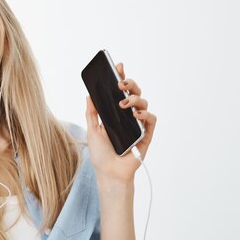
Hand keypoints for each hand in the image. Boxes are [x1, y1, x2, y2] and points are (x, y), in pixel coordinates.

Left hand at [84, 62, 156, 182]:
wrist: (109, 173)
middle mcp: (128, 116)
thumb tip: (88, 95)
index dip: (121, 78)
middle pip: (134, 93)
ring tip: (123, 104)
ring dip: (135, 99)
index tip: (118, 66)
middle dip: (129, 84)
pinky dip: (145, 114)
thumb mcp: (92, 130)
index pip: (120, 91)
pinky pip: (151, 119)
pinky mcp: (147, 135)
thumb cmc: (101, 153)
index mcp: (116, 113)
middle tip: (120, 83)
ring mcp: (138, 124)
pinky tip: (136, 115)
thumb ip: (91, 113)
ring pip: (144, 103)